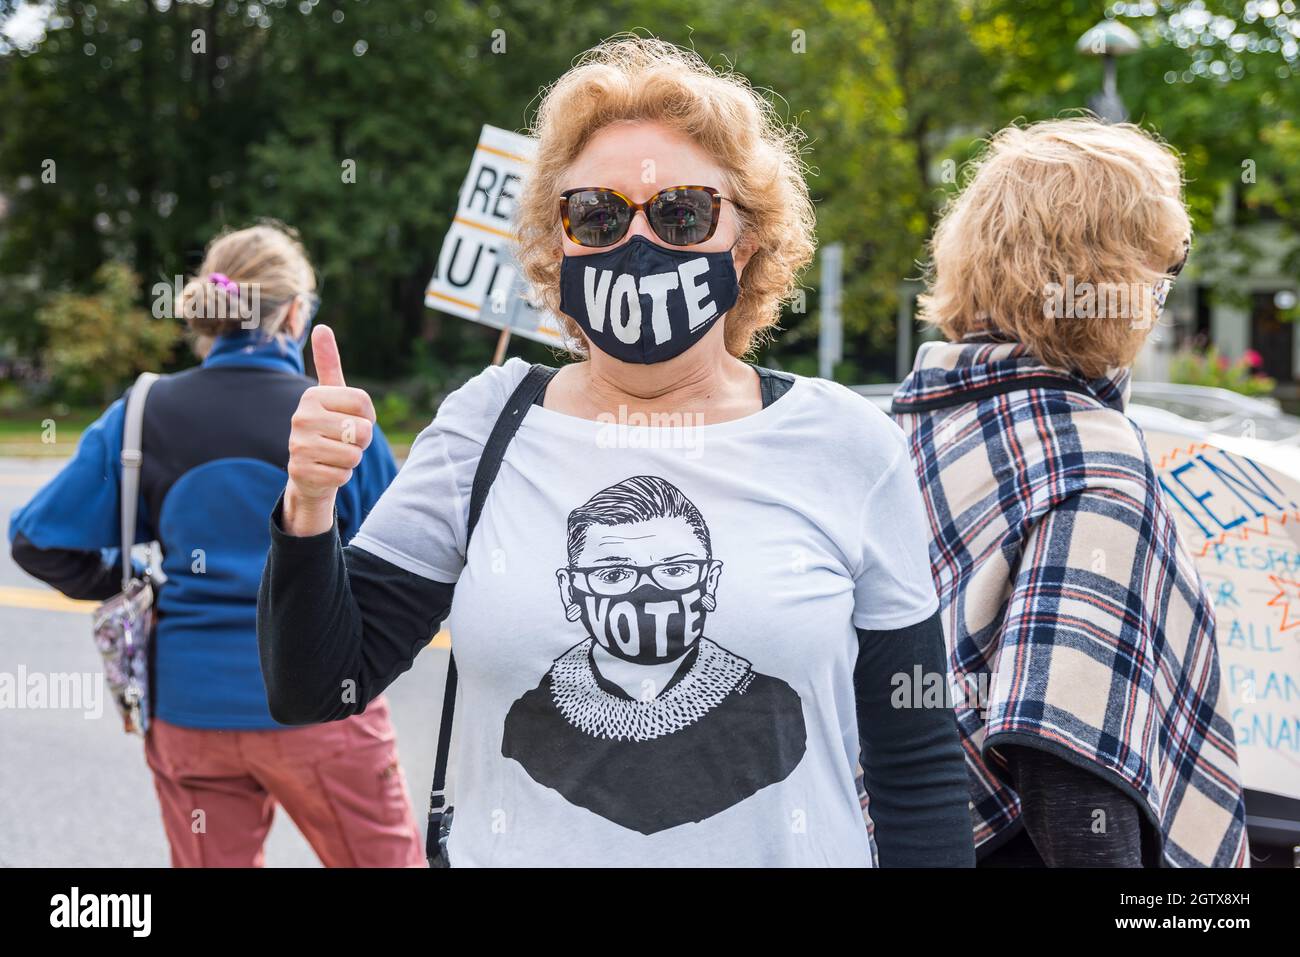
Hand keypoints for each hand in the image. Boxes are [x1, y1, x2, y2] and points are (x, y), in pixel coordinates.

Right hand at [281, 325, 375, 535]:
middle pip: (363, 430)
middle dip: (361, 440)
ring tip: (334, 454)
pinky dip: (342, 475)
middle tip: (342, 440)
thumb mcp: (331, 396)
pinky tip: (326, 470)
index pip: (363, 402)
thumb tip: (321, 326)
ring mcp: (299, 446)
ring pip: (354, 454)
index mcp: (312, 396)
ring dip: (351, 459)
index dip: (368, 416)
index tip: (352, 418)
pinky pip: (344, 475)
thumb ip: (328, 363)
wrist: (308, 471)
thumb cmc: (328, 428)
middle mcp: (301, 417)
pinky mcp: (301, 472)